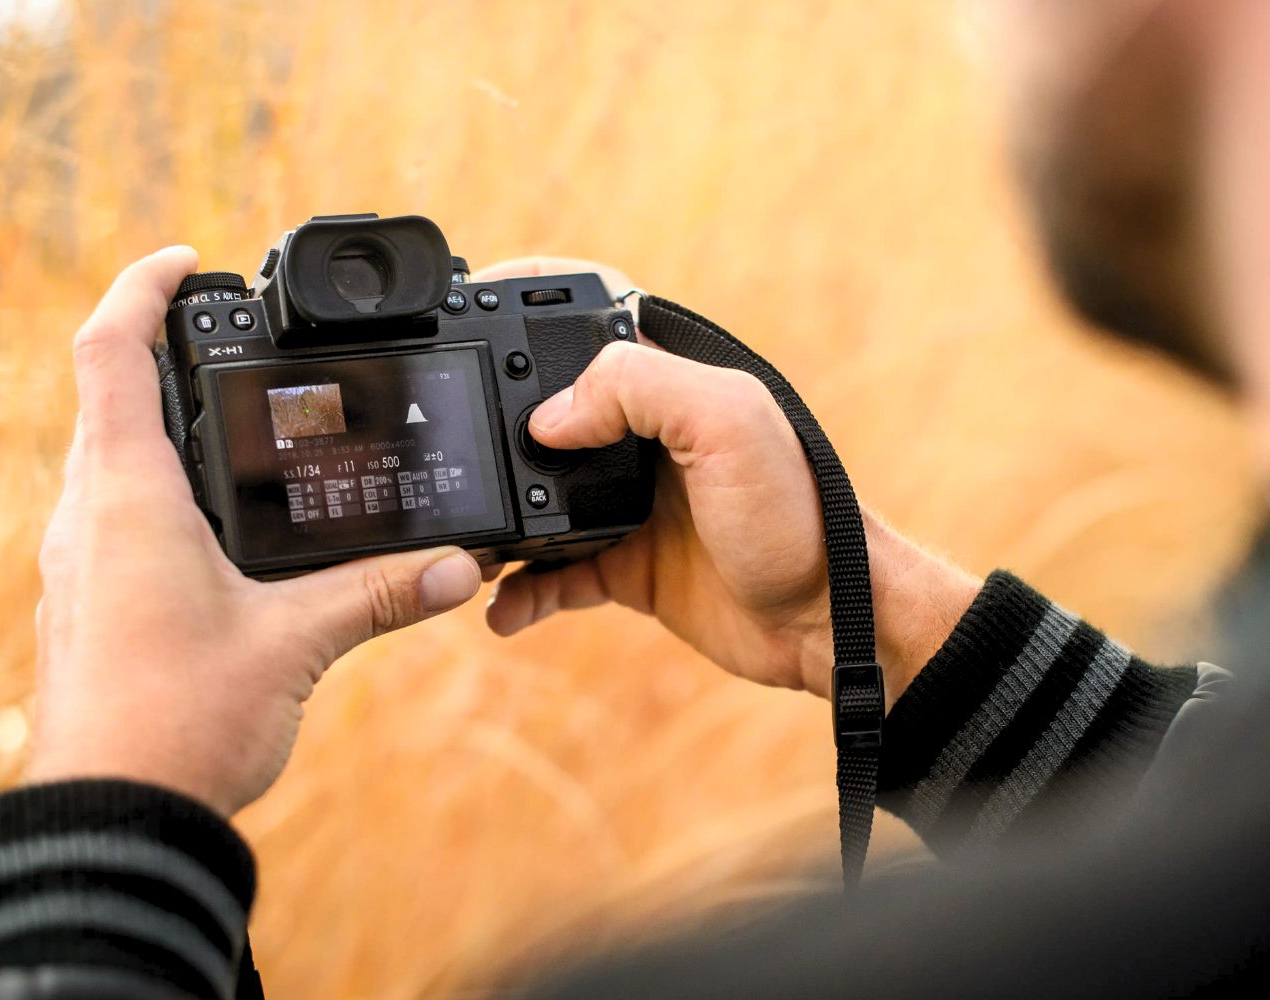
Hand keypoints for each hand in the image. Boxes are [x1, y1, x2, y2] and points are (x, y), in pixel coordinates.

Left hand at [27, 248, 482, 815]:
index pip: (110, 352)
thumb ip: (383, 593)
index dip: (142, 288)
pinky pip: (115, 514)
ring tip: (237, 423)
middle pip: (108, 396)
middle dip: (164, 353)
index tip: (187, 261)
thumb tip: (461, 567)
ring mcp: (80, 561)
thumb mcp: (297, 644)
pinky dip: (161, 488)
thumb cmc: (178, 725)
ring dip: (162, 424)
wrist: (113, 818)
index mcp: (128, 494)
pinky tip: (220, 525)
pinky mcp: (89, 602)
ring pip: (108, 458)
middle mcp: (89, 515)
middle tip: (232, 341)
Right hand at [476, 258, 980, 702]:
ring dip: (495, 518)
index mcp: (666, 380)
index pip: (582, 318)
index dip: (524, 299)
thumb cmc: (800, 513)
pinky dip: (521, 592)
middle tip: (444, 443)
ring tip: (465, 541)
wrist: (826, 621)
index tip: (464, 302)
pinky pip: (552, 576)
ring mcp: (626, 502)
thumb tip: (549, 417)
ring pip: (533, 496)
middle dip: (487, 422)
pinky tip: (503, 607)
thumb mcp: (728, 424)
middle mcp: (639, 435)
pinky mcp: (625, 566)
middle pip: (539, 409)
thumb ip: (639, 389)